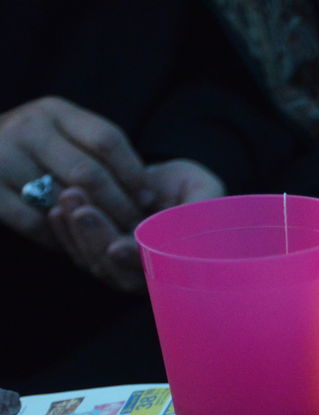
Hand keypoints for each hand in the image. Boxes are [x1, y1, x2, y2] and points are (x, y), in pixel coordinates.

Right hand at [0, 97, 149, 246]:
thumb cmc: (34, 152)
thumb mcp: (62, 136)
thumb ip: (98, 154)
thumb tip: (149, 198)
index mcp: (55, 111)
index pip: (107, 140)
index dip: (134, 174)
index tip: (150, 201)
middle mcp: (29, 126)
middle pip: (89, 172)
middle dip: (119, 206)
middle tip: (136, 230)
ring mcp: (3, 154)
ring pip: (63, 199)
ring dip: (91, 225)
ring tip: (111, 240)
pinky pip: (34, 221)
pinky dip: (57, 238)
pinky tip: (72, 244)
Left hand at [48, 159, 224, 292]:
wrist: (164, 185)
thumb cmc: (190, 188)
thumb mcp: (202, 189)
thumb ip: (200, 206)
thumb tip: (189, 219)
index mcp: (181, 263)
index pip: (159, 272)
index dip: (137, 262)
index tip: (118, 248)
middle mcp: (149, 274)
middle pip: (119, 275)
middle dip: (98, 243)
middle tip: (83, 212)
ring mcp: (121, 268)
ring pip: (94, 263)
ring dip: (78, 233)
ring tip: (70, 196)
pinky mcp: (96, 255)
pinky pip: (76, 252)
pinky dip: (64, 233)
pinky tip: (57, 209)